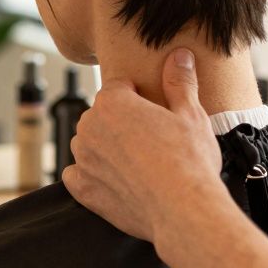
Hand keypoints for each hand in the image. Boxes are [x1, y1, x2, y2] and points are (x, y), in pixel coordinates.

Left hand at [63, 49, 230, 243]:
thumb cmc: (190, 161)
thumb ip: (180, 82)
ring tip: (138, 162)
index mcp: (112, 102)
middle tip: (151, 139)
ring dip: (105, 148)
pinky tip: (115, 180)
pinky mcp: (83, 189)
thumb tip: (179, 56)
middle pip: (102, 114)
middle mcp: (89, 127)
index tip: (153, 110)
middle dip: (121, 122)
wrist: (184, 210)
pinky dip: (91, 176)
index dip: (138, 96)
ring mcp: (83, 159)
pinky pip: (77, 174)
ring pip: (89, 143)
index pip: (118, 86)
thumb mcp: (191, 114)